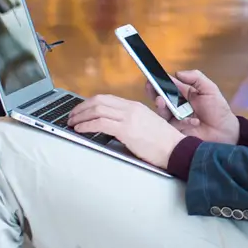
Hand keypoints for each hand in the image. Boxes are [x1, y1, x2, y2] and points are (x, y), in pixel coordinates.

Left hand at [69, 95, 184, 167]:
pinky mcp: (126, 130)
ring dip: (80, 116)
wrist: (175, 149)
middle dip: (81, 108)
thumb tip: (114, 125)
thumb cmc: (163, 142)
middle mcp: (130, 108)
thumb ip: (131, 121)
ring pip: (96, 110)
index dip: (89, 103)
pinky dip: (86, 125)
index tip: (81, 110)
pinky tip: (80, 129)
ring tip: (72, 123)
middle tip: (72, 116)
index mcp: (135, 106)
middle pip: (98, 101)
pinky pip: (100, 123)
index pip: (106, 99)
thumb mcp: (146, 124)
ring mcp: (128, 118)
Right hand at [147, 69, 238, 144]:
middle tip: (152, 89)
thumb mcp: (209, 89)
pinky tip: (195, 121)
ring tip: (162, 101)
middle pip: (159, 98)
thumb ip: (195, 78)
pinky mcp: (176, 132)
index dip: (158, 82)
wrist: (225, 131)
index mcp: (182, 94)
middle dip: (154, 93)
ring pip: (161, 112)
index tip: (152, 78)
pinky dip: (182, 122)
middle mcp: (176, 106)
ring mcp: (175, 119)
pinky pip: (172, 126)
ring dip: (161, 106)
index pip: (167, 86)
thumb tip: (177, 73)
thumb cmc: (218, 109)